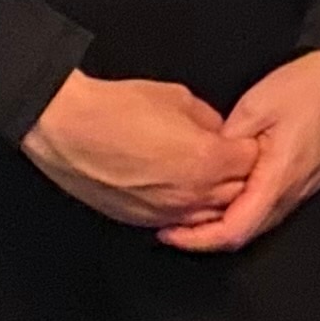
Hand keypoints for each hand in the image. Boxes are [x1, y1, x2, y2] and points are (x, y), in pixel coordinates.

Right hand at [23, 70, 257, 230]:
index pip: (251, 161)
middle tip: (229, 157)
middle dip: (238, 173)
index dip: (249, 145)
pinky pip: (179, 221)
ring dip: (216, 196)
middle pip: (237, 192)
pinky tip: (180, 191)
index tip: (243, 138)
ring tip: (205, 174)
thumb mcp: (178, 98)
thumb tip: (218, 131)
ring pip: (211, 215)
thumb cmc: (117, 109)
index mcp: (207, 161)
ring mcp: (167, 213)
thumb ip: (209, 120)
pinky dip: (187, 210)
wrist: (68, 130)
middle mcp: (191, 195)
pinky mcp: (142, 222)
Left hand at [161, 49, 319, 251]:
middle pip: (244, 234)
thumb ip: (227, 143)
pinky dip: (240, 209)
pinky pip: (267, 207)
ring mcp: (301, 189)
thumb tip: (204, 166)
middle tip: (170, 224)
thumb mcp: (256, 106)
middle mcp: (292, 194)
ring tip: (190, 211)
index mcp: (279, 180)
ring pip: (256, 221)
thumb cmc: (307, 87)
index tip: (168, 232)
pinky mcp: (304, 180)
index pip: (234, 231)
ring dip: (222, 224)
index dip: (198, 239)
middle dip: (204, 237)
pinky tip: (222, 193)